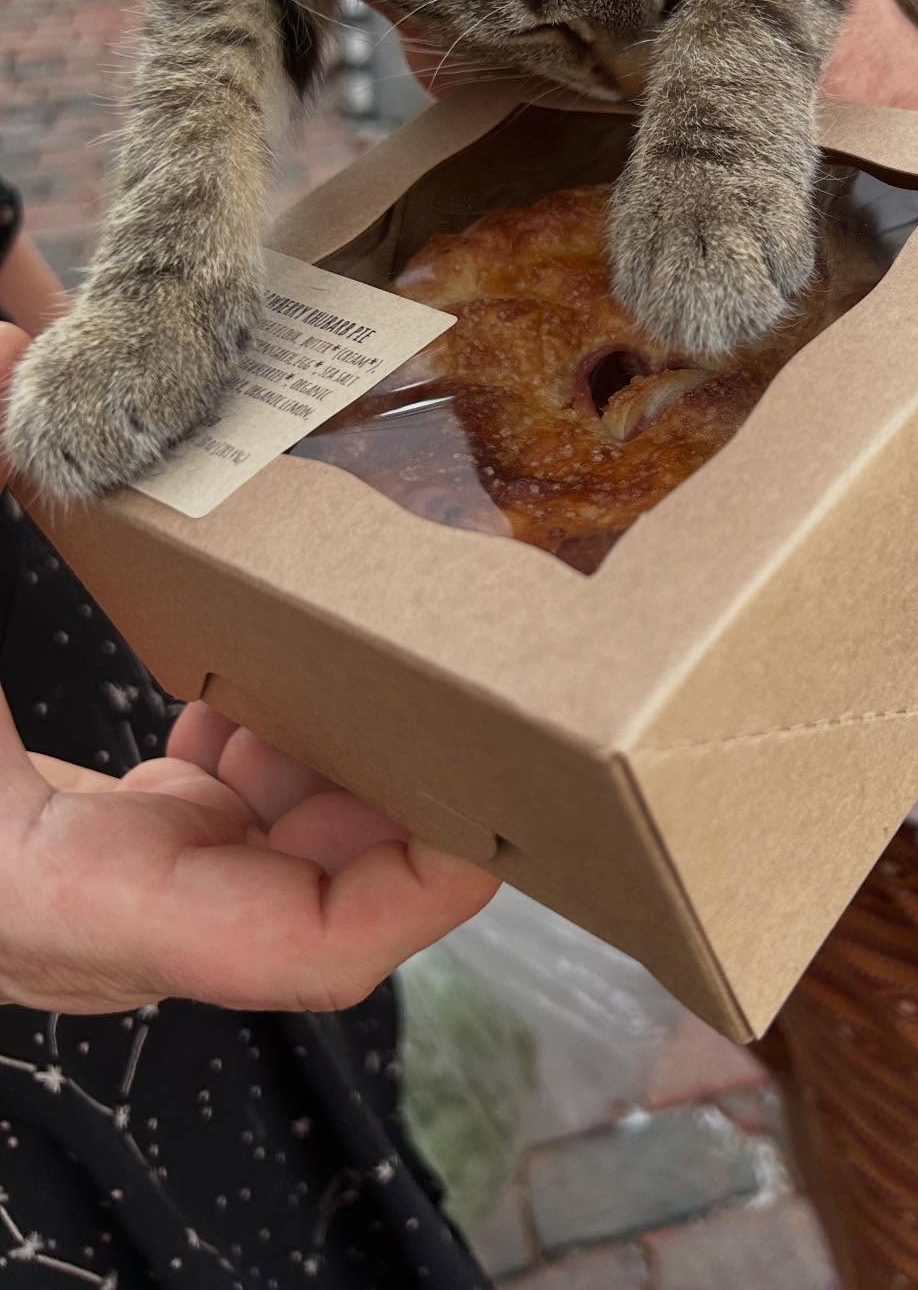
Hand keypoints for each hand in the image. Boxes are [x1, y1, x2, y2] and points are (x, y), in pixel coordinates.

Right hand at [0, 322, 497, 1013]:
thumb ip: (1, 489)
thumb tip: (8, 340)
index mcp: (56, 898)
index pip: (292, 949)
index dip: (415, 893)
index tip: (496, 802)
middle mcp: (101, 920)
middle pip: (323, 890)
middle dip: (415, 791)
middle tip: (490, 679)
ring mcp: (111, 889)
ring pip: (287, 849)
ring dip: (352, 752)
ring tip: (394, 644)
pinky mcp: (107, 853)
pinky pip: (232, 818)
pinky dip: (276, 746)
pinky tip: (275, 666)